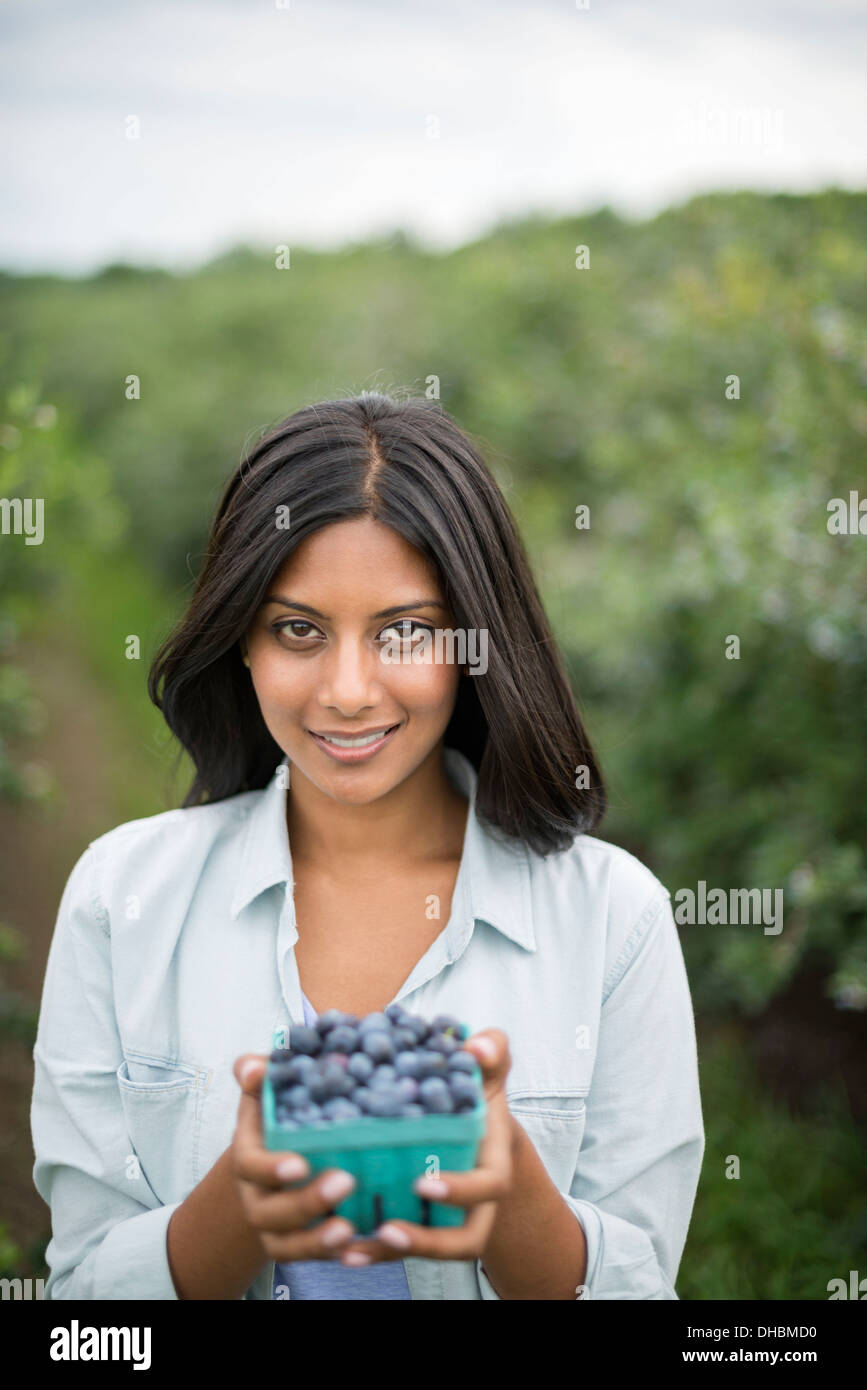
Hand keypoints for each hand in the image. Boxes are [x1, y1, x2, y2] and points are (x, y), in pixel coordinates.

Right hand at [230, 1053, 359, 1261]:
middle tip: (345, 1182)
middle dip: (306, 1203)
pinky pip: (310, 1259)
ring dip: (316, 1240)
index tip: (300, 1164)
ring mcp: (275, 1226)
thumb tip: (253, 1067)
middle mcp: (257, 1196)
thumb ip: (261, 1075)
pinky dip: (332, 1257)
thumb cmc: (279, 1116)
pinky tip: (358, 1250)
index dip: (271, 1168)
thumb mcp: (268, 1093)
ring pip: (287, 1245)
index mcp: (249, 1156)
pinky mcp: (297, 1244)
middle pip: (270, 1212)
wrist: (276, 1158)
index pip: (250, 1166)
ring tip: (348, 1228)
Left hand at [335, 1028, 515, 1267]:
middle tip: (389, 1230)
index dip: (461, 1190)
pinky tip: (340, 1248)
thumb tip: (476, 1047)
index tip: (424, 1183)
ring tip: (352, 1249)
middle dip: (428, 1242)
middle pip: (463, 1240)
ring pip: (425, 1249)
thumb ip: (491, 1050)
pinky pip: (397, 1246)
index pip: (488, 1186)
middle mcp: (473, 1200)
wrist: (469, 1116)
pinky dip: (370, 1250)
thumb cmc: (475, 1089)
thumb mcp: (487, 1066)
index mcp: (492, 1163)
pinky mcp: (416, 1221)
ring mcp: (444, 1216)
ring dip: (389, 1254)